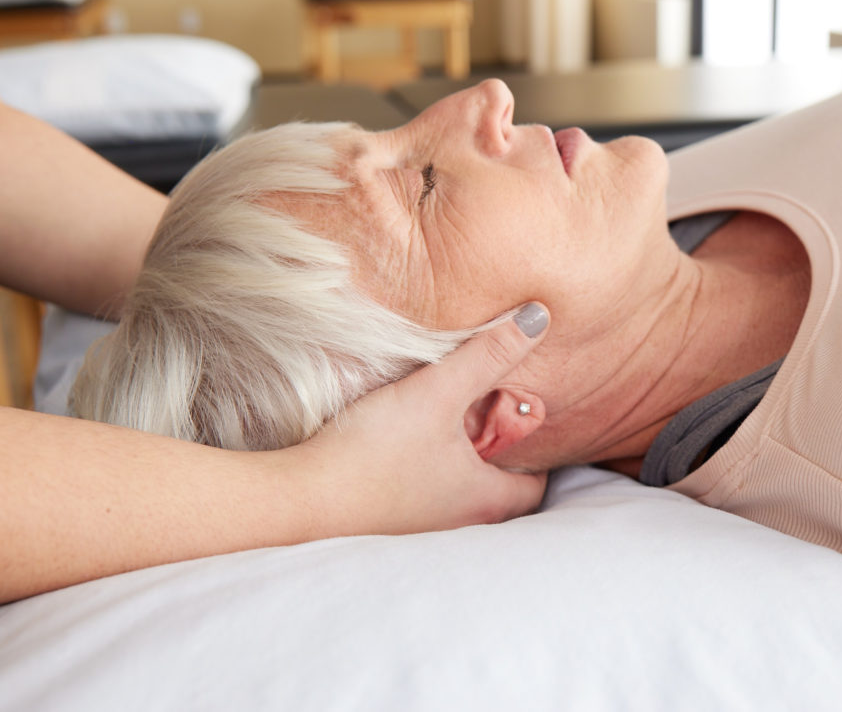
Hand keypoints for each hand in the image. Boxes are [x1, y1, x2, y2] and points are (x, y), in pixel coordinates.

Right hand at [285, 303, 550, 535]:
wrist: (299, 499)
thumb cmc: (374, 453)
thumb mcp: (437, 393)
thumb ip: (486, 356)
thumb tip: (538, 318)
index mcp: (484, 499)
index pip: (537, 488)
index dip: (541, 457)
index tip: (530, 423)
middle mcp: (458, 520)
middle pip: (498, 489)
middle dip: (500, 454)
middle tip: (495, 416)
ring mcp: (420, 524)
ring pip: (458, 490)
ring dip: (461, 460)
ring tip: (451, 420)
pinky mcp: (384, 517)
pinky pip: (421, 491)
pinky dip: (425, 466)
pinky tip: (404, 438)